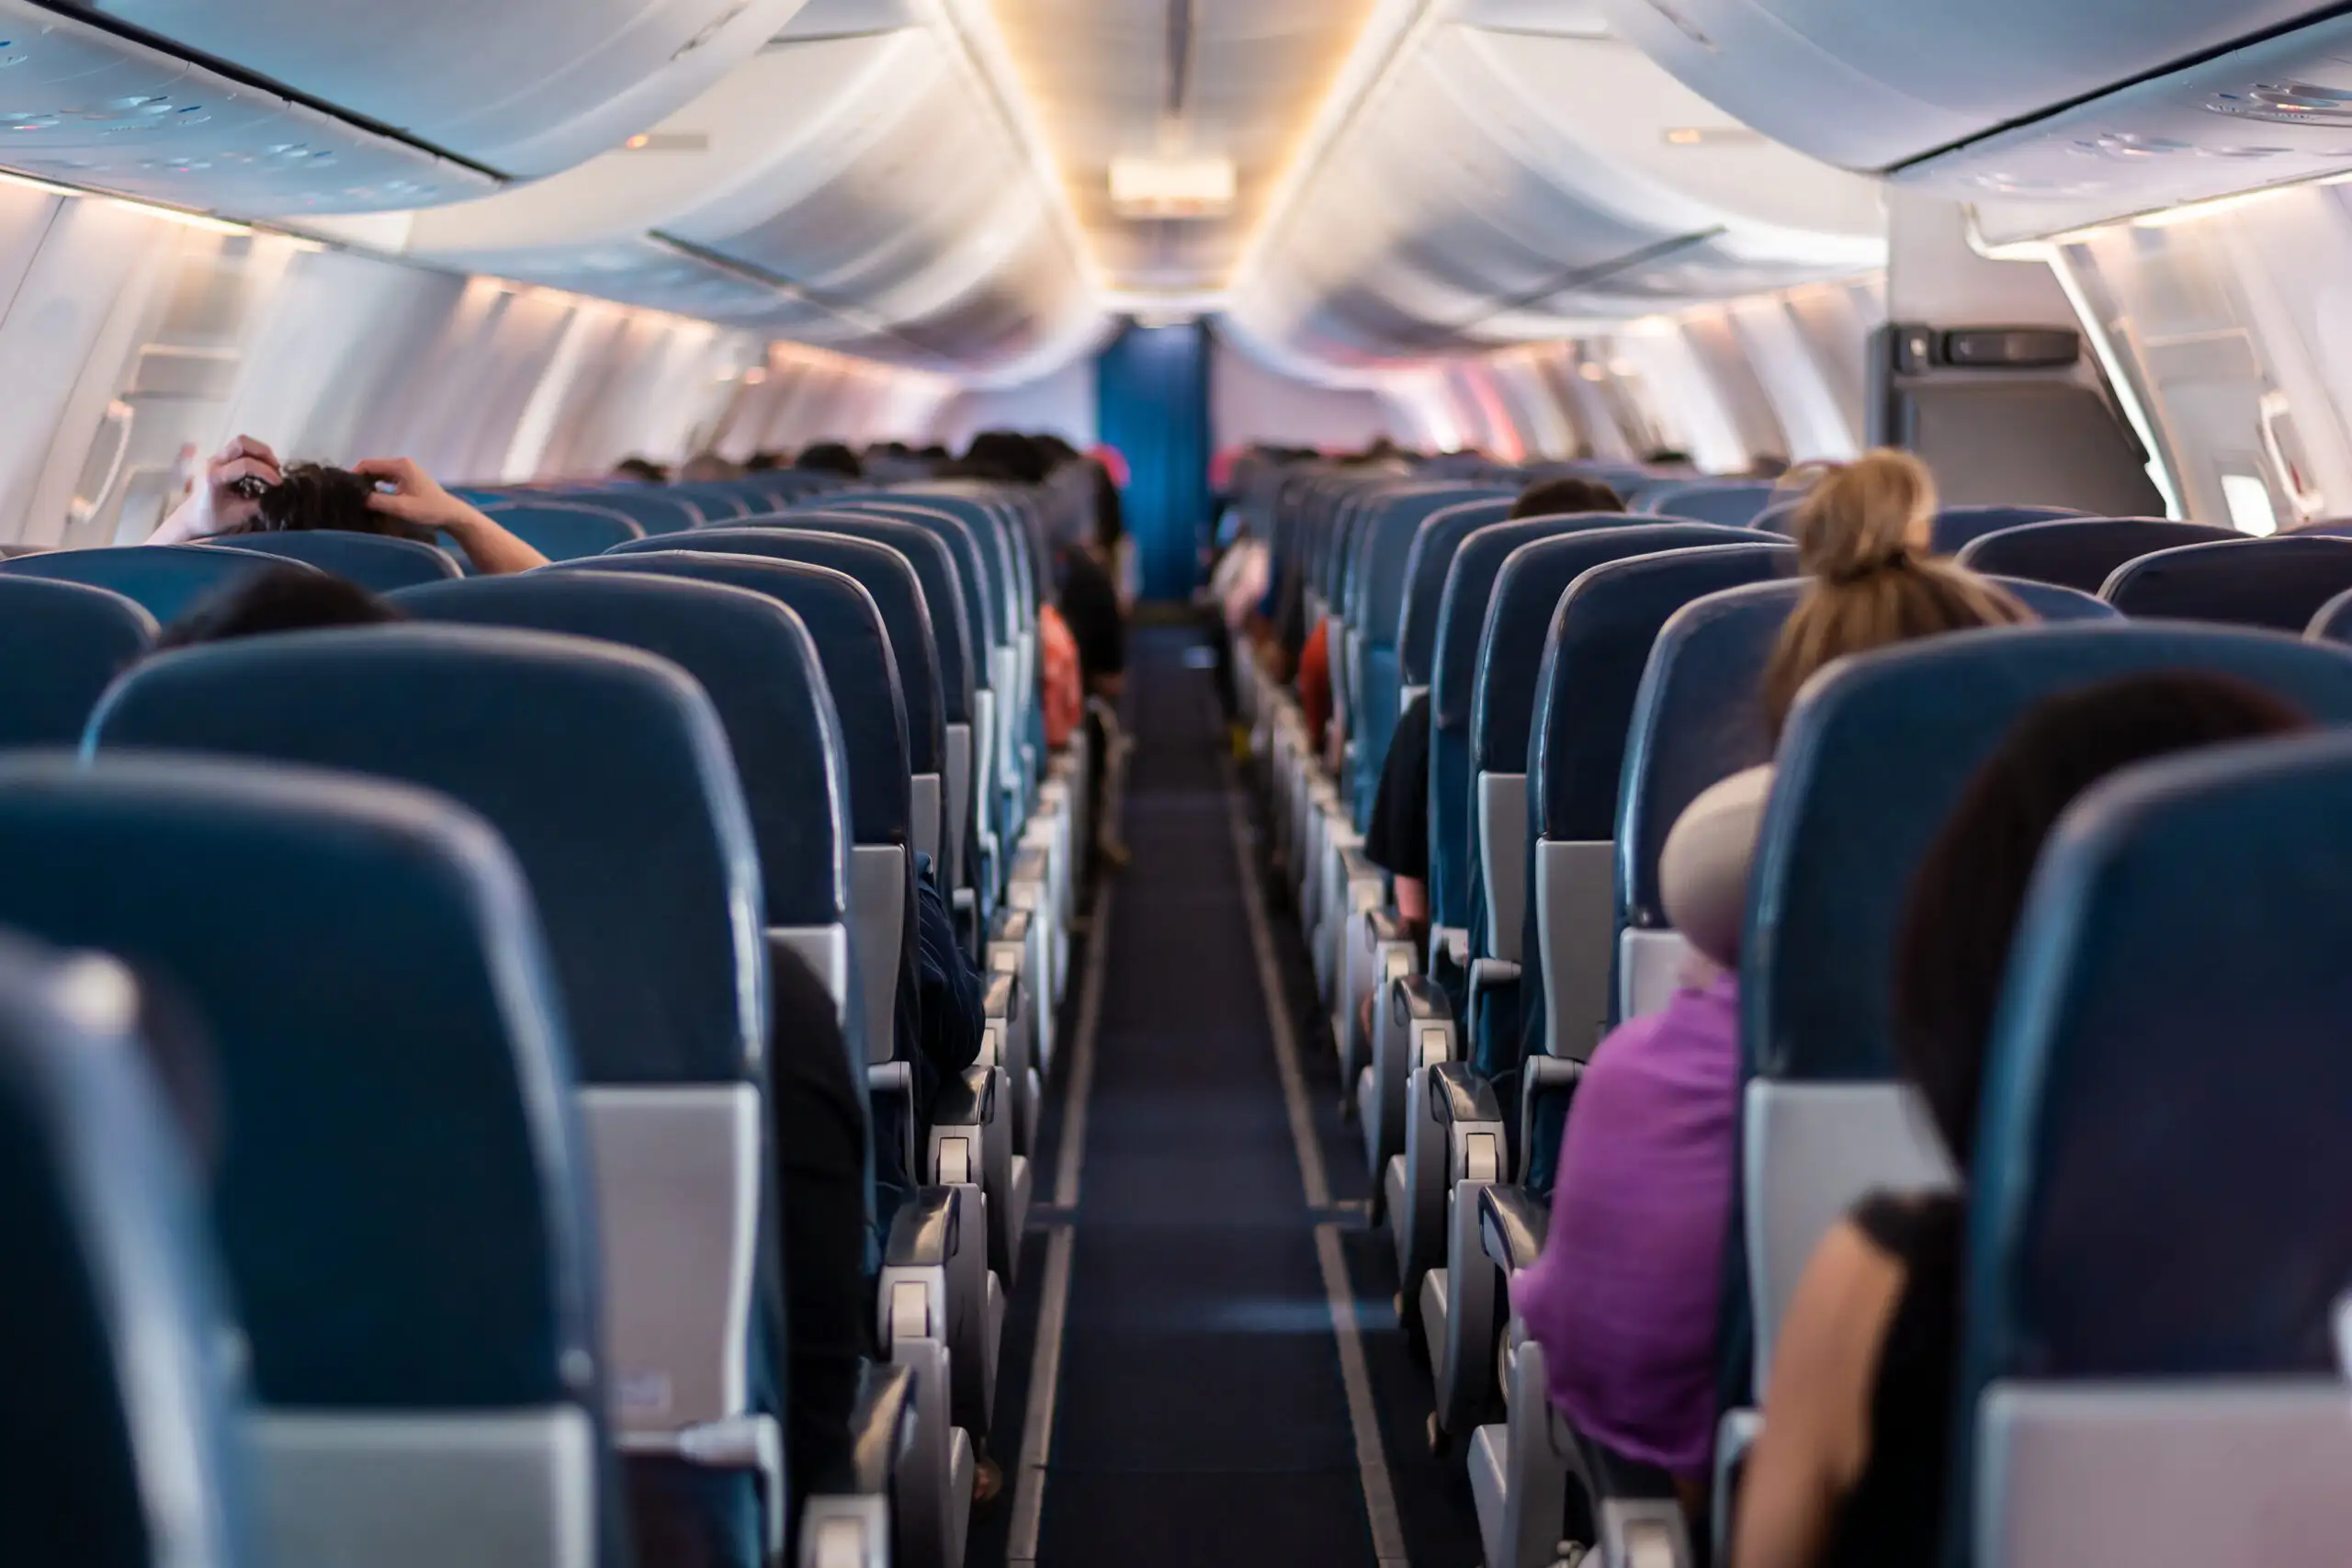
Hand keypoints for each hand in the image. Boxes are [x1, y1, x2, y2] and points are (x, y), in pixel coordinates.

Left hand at [152, 435, 279, 541]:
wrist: (192, 517)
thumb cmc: (211, 519)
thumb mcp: (237, 515)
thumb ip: (257, 504)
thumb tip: (275, 495)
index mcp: (214, 476)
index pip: (245, 465)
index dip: (266, 472)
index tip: (278, 483)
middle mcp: (213, 462)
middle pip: (241, 443)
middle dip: (264, 453)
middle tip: (276, 469)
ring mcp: (216, 458)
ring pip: (242, 442)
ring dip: (261, 452)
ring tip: (271, 468)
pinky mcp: (220, 459)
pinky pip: (240, 449)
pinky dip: (255, 455)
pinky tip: (262, 468)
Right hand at [352, 456, 466, 533]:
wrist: (452, 515)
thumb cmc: (429, 510)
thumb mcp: (401, 507)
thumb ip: (378, 501)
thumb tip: (357, 498)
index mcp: (400, 465)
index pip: (368, 464)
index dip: (354, 475)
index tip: (346, 490)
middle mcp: (401, 463)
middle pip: (372, 467)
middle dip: (360, 480)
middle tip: (351, 496)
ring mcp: (405, 470)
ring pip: (378, 474)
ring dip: (369, 484)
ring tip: (359, 498)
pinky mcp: (407, 479)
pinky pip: (386, 479)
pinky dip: (378, 486)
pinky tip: (372, 499)